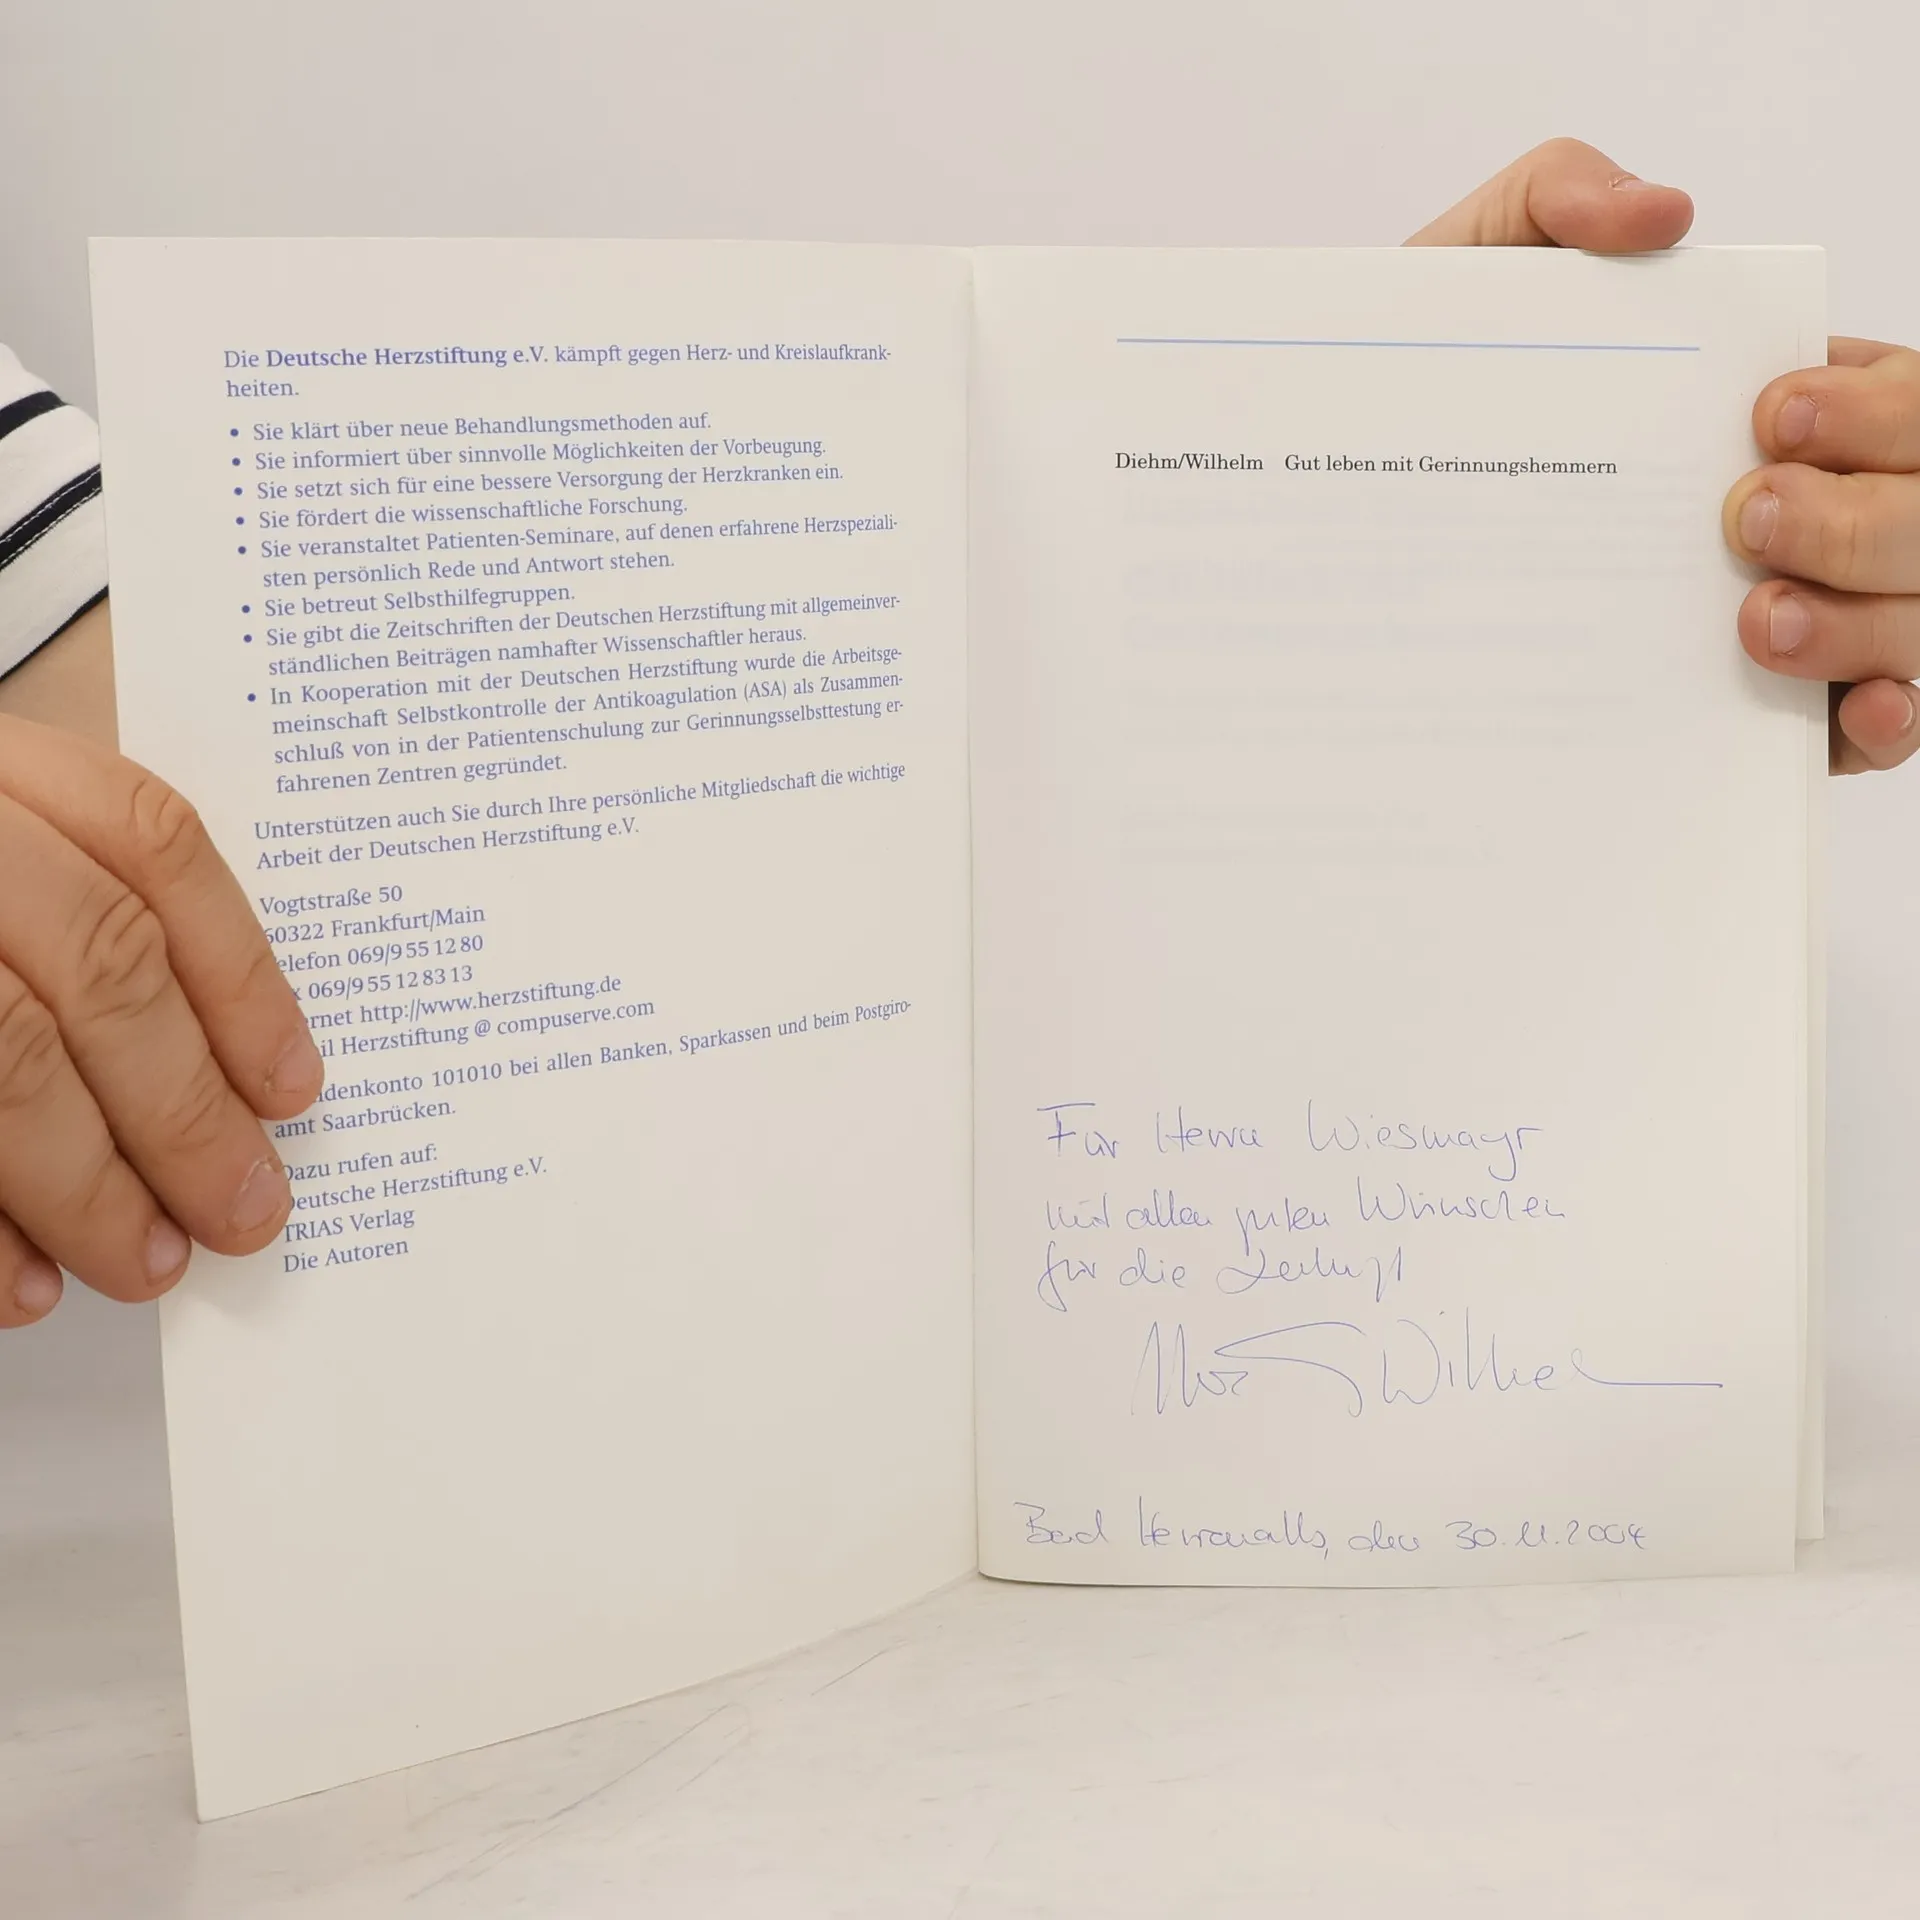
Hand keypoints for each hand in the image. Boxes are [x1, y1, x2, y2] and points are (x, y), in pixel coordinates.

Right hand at [0, 715, 321, 1327]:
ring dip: (88, 1188)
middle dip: (185, 1113)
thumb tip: (236, 1088)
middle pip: (99, 967)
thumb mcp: (13, 851)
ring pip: (8, 1056)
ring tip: (144, 1262)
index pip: (154, 846)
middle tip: (243, 1212)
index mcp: (1, 765)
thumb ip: (98, 929)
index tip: (293, 1089)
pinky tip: (22, 1286)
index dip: (241, 977)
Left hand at [1410, 138, 1915, 773]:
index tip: (1766, 419)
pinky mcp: (1752, 714)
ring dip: (1864, 620)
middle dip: (1862, 517)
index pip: (1898, 401)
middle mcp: (1806, 507)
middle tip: (1743, 516)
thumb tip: (1660, 217)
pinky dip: (1879, 721)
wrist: (1341, 502)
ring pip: (1912, 619)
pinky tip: (1850, 711)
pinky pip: (1866, 730)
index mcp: (1781, 404)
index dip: (1872, 411)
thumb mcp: (1470, 280)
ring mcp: (1793, 612)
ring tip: (1755, 621)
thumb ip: (1557, 199)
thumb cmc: (1431, 396)